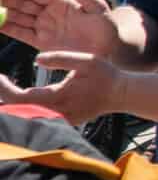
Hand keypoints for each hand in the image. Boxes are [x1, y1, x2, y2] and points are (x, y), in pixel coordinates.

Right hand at [0, 0, 119, 55]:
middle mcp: (49, 13)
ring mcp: (44, 27)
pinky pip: (21, 33)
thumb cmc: (107, 28)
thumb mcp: (98, 8)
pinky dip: (7, 29)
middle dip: (7, 0)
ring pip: (19, 17)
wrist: (108, 51)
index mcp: (61, 2)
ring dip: (3, 13)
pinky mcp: (41, 41)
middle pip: (24, 3)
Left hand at [0, 49, 128, 122]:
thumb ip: (60, 58)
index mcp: (59, 97)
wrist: (124, 94)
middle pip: (18, 110)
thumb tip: (37, 58)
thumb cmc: (107, 76)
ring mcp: (61, 120)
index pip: (21, 98)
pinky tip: (18, 99)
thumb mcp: (86, 60)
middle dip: (4, 96)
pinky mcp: (64, 121)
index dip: (4, 89)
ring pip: (27, 116)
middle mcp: (58, 112)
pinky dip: (25, 109)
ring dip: (13, 103)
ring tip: (4, 87)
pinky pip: (38, 118)